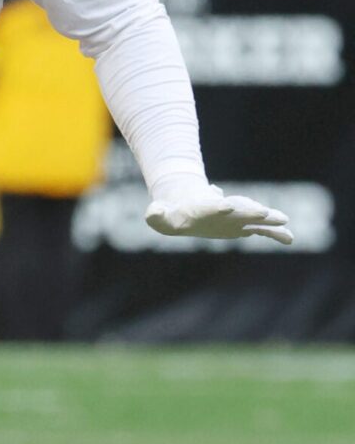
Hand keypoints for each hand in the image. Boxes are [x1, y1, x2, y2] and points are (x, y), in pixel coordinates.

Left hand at [145, 181, 292, 244]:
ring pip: (254, 218)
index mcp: (203, 207)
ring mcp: (235, 217)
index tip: (225, 204)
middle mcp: (224, 210)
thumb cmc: (172, 213)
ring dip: (268, 220)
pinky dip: (275, 233)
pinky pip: (262, 230)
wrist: (186, 205)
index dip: (216, 205)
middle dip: (248, 210)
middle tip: (263, 212)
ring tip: (284, 221)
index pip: (210, 205)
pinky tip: (290, 238)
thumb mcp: (159, 215)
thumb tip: (153, 213)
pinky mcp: (243, 226)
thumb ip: (155, 215)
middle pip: (238, 209)